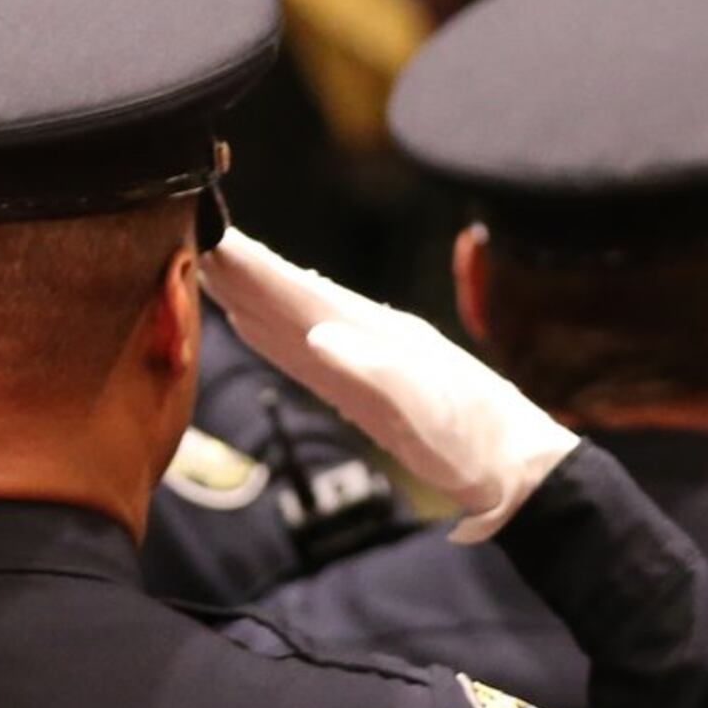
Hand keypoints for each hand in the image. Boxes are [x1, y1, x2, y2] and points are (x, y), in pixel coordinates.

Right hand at [199, 230, 579, 540]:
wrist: (516, 469)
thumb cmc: (474, 441)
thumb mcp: (426, 410)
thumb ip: (373, 370)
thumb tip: (318, 333)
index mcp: (378, 335)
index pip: (305, 295)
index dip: (259, 270)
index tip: (217, 239)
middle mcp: (367, 338)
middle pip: (292, 298)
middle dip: (243, 271)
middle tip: (191, 238)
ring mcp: (365, 362)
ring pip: (293, 321)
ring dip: (252, 296)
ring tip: (211, 271)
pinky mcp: (364, 392)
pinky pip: (305, 355)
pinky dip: (273, 336)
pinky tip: (255, 326)